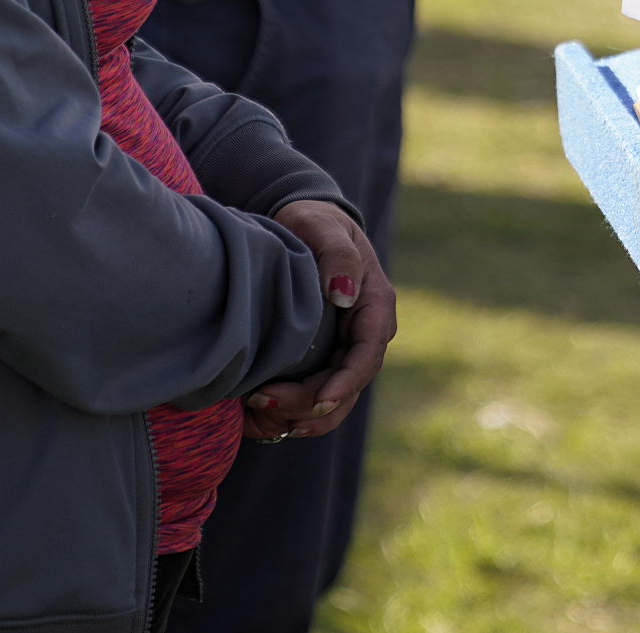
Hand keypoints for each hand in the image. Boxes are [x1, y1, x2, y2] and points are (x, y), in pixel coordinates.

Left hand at [242, 198, 394, 443]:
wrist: (303, 224)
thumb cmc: (314, 221)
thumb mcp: (323, 228)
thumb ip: (337, 256)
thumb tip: (344, 294)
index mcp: (374, 305)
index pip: (367, 354)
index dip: (345, 382)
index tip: (318, 400)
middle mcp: (366, 332)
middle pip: (349, 383)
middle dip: (311, 402)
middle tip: (266, 402)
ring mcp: (347, 347)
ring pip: (336, 397)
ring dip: (303, 413)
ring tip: (265, 416)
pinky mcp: (326, 355)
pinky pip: (318, 392)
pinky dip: (296, 410)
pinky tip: (267, 417)